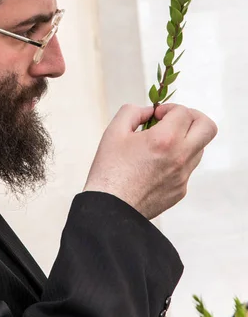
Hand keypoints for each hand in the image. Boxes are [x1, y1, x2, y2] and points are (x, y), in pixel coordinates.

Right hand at [83, 103, 216, 219]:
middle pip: (207, 127)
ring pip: (199, 148)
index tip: (155, 116)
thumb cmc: (109, 169)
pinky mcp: (180, 190)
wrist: (110, 208)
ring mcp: (183, 176)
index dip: (169, 108)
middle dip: (193, 117)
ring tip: (160, 143)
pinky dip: (177, 159)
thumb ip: (133, 112)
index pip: (184, 112)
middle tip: (174, 121)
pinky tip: (155, 163)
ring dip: (185, 139)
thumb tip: (149, 112)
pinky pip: (187, 167)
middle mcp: (180, 157)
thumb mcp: (114, 131)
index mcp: (164, 140)